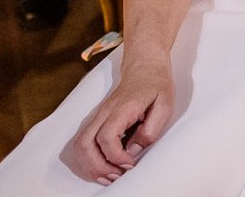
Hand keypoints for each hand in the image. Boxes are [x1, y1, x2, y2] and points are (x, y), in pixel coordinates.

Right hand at [68, 60, 174, 183]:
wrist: (145, 68)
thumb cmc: (156, 85)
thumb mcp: (165, 105)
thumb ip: (151, 129)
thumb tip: (134, 150)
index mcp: (122, 108)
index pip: (107, 137)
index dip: (116, 156)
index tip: (130, 164)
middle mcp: (104, 113)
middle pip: (85, 144)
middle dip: (98, 166)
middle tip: (117, 175)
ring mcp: (98, 117)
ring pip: (79, 146)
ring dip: (90, 166)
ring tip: (109, 176)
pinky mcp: (97, 122)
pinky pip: (84, 143)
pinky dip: (89, 160)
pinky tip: (104, 167)